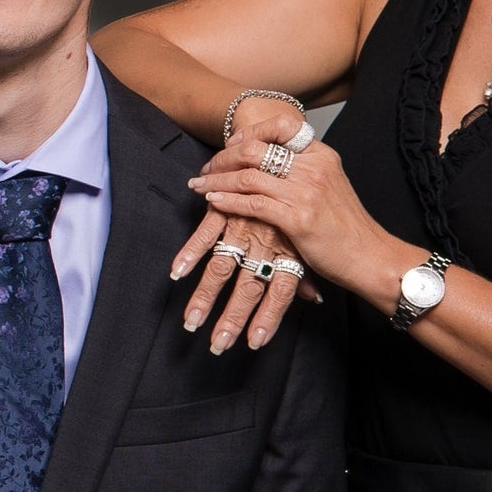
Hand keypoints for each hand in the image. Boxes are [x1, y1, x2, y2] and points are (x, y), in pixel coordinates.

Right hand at [167, 207, 310, 353]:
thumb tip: (314, 298)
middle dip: (233, 317)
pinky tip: (177, 273)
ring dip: (205, 296)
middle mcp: (267, 240)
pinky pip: (205, 234)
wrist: (280, 147)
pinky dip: (190, 254)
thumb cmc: (294, 193)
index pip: (281, 290)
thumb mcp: (304, 233)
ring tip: (191, 321)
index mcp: (290, 247)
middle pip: (250, 286)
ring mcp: (244, 224)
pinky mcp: (224, 208)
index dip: (268, 318)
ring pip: (223, 266)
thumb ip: (306, 267)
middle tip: (218, 344)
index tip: (253, 343)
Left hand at [185, 125, 395, 308]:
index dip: (248, 132)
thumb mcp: (330, 186)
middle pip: (255, 148)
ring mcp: (306, 192)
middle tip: (207, 169)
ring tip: (199, 185)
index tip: (230, 144)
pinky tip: (213, 202)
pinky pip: (251, 203)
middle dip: (223, 157)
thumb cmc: (346, 226)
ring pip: (247, 176)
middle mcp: (314, 168)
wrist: (370, 256)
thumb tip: (270, 161)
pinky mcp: (298, 219)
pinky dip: (226, 200)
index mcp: (322, 155)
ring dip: (217, 180)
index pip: (280, 126)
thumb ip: (304, 170)